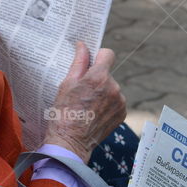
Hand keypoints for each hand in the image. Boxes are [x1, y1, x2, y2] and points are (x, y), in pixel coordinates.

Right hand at [43, 41, 126, 162]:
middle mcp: (114, 87)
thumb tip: (83, 45)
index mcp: (99, 77)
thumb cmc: (64, 112)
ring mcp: (120, 101)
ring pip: (112, 88)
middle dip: (97, 78)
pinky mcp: (122, 113)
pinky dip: (107, 104)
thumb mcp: (67, 83)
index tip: (91, 63)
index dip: (98, 56)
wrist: (71, 142)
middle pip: (107, 73)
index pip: (107, 54)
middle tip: (82, 92)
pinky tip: (95, 113)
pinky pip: (116, 101)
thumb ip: (79, 61)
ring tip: (88, 105)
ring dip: (103, 92)